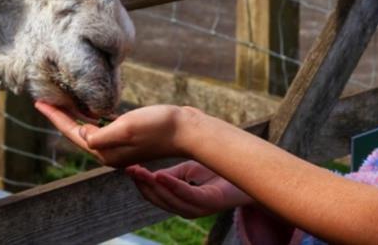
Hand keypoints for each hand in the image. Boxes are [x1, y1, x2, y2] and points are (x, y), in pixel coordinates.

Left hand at [36, 101, 197, 166]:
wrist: (187, 131)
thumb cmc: (158, 126)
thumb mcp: (125, 128)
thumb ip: (99, 135)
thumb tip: (81, 135)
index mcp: (105, 152)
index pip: (72, 133)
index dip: (55, 117)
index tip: (39, 102)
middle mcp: (110, 152)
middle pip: (78, 133)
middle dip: (61, 117)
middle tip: (45, 99)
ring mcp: (121, 145)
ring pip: (90, 130)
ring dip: (76, 116)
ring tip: (63, 101)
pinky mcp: (131, 137)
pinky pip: (104, 127)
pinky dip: (94, 117)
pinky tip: (92, 109)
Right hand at [125, 161, 252, 217]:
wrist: (248, 173)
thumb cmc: (218, 172)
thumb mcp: (189, 170)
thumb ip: (171, 174)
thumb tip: (150, 173)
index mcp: (182, 201)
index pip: (156, 196)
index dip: (142, 184)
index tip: (129, 169)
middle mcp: (188, 208)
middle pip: (160, 200)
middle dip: (143, 186)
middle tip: (130, 169)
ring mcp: (199, 207)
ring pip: (170, 201)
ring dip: (153, 187)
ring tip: (140, 172)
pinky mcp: (210, 202)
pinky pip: (187, 195)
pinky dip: (172, 186)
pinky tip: (160, 176)